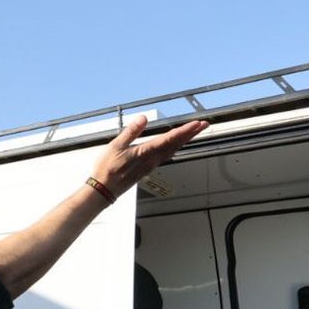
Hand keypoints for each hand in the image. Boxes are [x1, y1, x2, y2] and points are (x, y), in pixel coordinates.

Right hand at [91, 118, 207, 195]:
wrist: (104, 190)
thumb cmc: (107, 169)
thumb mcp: (116, 146)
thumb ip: (131, 131)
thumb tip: (143, 119)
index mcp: (145, 152)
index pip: (169, 139)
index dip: (184, 131)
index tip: (196, 124)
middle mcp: (152, 160)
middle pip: (176, 145)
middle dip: (191, 134)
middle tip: (204, 125)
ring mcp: (151, 165)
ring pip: (172, 150)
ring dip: (184, 140)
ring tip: (193, 132)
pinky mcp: (147, 169)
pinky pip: (166, 156)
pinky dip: (174, 147)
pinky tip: (175, 145)